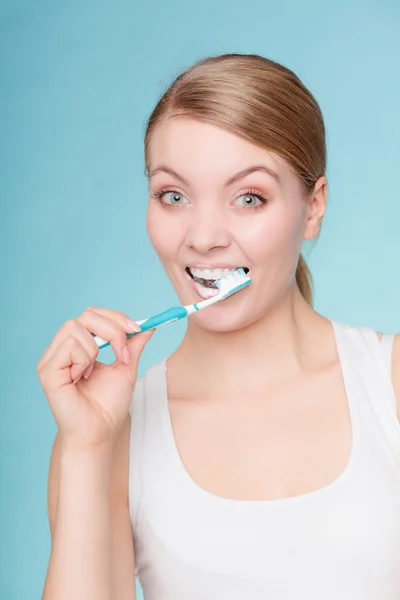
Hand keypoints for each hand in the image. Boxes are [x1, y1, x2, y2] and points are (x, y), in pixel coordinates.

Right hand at [36, 307, 153, 450]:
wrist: (99, 432)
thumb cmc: (108, 405)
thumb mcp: (126, 367)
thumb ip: (133, 345)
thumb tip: (149, 326)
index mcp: (78, 346)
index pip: (92, 315)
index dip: (115, 317)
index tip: (136, 328)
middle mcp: (61, 349)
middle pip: (85, 315)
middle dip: (111, 329)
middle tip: (123, 352)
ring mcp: (51, 358)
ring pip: (76, 327)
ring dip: (95, 349)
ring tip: (93, 372)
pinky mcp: (47, 370)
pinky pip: (69, 346)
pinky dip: (83, 360)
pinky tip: (81, 378)